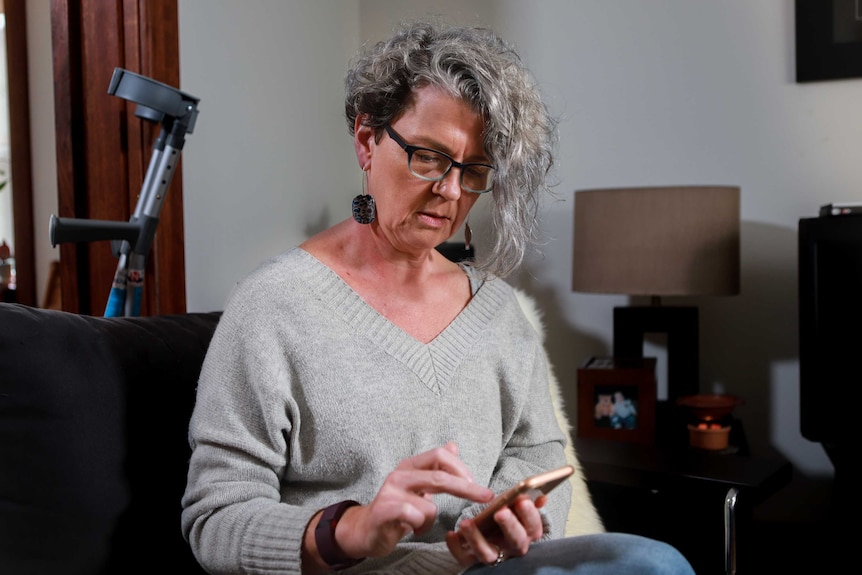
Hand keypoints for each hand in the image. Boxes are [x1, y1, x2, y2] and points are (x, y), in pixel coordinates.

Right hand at [332, 442, 494, 559]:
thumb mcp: (417, 484)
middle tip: (486, 496)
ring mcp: (390, 492)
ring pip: (429, 505)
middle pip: (440, 475)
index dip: (461, 468)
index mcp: (410, 466)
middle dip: (467, 488)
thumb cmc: (396, 507)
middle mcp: (400, 474)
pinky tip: (411, 529)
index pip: (440, 455)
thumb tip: (453, 445)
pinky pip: (415, 517)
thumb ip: (435, 467)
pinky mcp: (384, 510)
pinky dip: (420, 526)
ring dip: (431, 519)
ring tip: (419, 523)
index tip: (476, 484)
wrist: (365, 530)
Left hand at [446, 494, 546, 566]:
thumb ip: (527, 503)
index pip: (534, 527)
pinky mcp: (473, 561)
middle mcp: (512, 548)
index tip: (522, 499)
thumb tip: (543, 496)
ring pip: (488, 554)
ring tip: (466, 522)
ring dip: (477, 538)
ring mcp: (493, 555)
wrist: (486, 536)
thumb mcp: (515, 510)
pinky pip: (464, 558)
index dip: (530, 515)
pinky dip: (457, 547)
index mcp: (525, 534)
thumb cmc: (502, 520)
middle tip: (500, 512)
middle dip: (509, 526)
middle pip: (515, 541)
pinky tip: (452, 534)